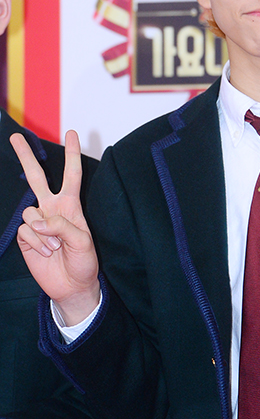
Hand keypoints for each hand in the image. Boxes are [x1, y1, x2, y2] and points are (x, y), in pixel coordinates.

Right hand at [9, 130, 99, 324]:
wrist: (72, 285)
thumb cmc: (84, 262)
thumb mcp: (83, 241)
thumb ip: (62, 226)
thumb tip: (38, 220)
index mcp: (70, 205)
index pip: (71, 175)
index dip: (71, 154)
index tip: (71, 133)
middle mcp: (51, 209)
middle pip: (36, 177)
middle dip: (26, 157)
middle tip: (15, 137)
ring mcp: (37, 222)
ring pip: (30, 213)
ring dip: (45, 234)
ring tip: (56, 248)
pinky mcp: (25, 237)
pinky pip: (26, 231)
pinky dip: (37, 243)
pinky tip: (46, 253)